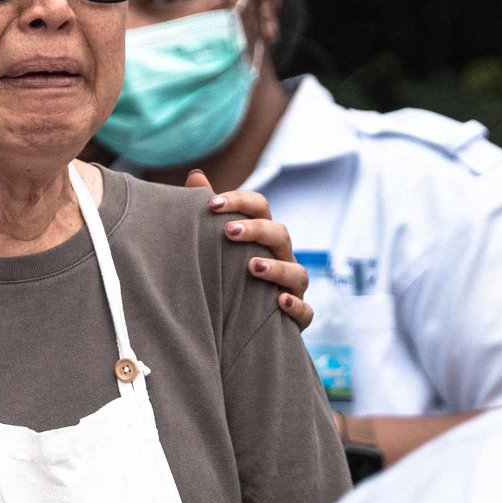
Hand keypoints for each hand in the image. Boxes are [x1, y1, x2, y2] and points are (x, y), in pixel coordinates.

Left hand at [190, 173, 311, 330]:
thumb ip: (208, 212)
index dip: (239, 201)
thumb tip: (196, 175)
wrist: (232, 327)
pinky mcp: (296, 318)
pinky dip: (296, 306)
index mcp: (262, 237)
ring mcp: (292, 288)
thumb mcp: (215, 244)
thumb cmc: (226, 275)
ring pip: (297, 272)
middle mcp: (281, 258)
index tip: (211, 204)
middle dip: (257, 230)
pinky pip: (305, 311)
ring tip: (252, 266)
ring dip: (277, 268)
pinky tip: (278, 302)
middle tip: (229, 232)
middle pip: (280, 234)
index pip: (260, 208)